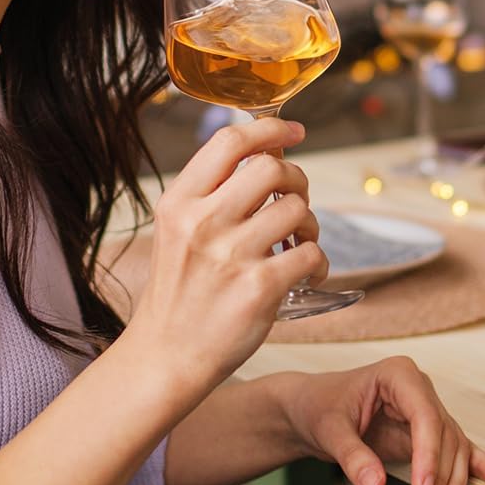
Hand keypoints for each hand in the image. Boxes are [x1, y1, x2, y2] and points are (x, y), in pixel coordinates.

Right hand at [127, 118, 329, 394]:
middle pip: (271, 167)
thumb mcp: (177, 231)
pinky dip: (318, 261)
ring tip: (300, 241)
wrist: (166, 356)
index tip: (292, 131)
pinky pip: (311, 254)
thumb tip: (264, 156)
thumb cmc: (178, 293)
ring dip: (310, 223)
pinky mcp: (259, 288)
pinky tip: (306, 273)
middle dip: (295, 178)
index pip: (229, 142)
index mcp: (179, 202)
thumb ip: (211, 195)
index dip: (269, 128)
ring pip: (297, 209)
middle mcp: (202, 222)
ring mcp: (231, 255)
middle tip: (294, 199)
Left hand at [278, 358, 484, 484]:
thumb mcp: (328, 430)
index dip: (429, 455)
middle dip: (440, 483)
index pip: (425, 417)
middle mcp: (420, 390)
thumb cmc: (318, 407)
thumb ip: (352, 457)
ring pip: (453, 453)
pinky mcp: (428, 434)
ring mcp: (428, 412)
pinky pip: (458, 452)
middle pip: (444, 439)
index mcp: (399, 375)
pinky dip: (479, 469)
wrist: (310, 410)